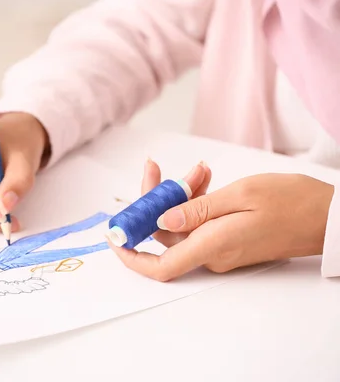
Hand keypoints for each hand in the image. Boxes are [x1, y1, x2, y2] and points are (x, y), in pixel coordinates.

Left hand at [110, 161, 333, 281]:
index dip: (132, 257)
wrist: (328, 216)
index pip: (161, 266)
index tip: (115, 238)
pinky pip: (198, 223)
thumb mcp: (241, 195)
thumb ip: (197, 209)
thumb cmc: (292, 202)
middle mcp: (212, 252)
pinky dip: (195, 200)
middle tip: (155, 168)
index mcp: (213, 245)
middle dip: (154, 199)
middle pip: (165, 234)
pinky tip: (204, 178)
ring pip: (181, 224)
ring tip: (198, 170)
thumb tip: (162, 220)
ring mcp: (220, 248)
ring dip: (179, 194)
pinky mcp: (227, 240)